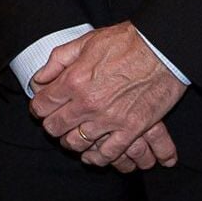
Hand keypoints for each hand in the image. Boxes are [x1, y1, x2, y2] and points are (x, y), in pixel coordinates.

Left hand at [29, 22, 187, 167]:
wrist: (162, 49)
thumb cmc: (124, 42)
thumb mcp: (84, 43)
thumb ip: (57, 61)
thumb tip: (39, 79)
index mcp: (73, 81)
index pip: (42, 105)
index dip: (39, 108)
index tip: (43, 108)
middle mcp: (87, 103)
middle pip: (55, 127)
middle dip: (51, 126)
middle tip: (57, 122)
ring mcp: (109, 119)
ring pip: (77, 143)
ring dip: (71, 142)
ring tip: (73, 136)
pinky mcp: (131, 129)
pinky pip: (108, 153)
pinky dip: (97, 158)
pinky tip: (92, 155)